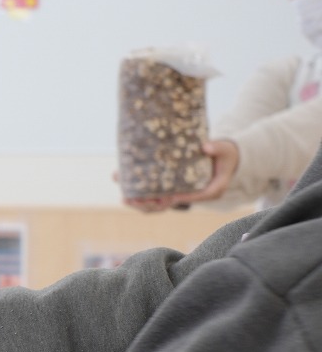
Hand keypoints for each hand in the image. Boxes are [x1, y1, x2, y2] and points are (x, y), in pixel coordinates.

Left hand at [122, 140, 238, 212]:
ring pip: (160, 204)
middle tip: (133, 200)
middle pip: (171, 205)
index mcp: (211, 190)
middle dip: (151, 205)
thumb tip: (205, 146)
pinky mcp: (173, 191)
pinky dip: (142, 194)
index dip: (180, 198)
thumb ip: (218, 148)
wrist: (224, 159)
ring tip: (125, 198)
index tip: (166, 197)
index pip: (195, 197)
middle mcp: (194, 196)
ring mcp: (182, 195)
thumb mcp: (226, 150)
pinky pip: (156, 196)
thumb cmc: (226, 155)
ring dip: (142, 203)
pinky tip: (126, 187)